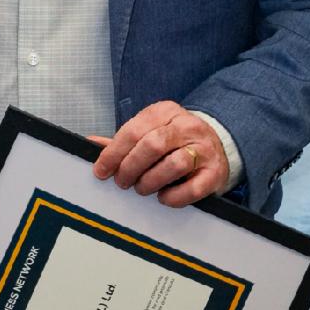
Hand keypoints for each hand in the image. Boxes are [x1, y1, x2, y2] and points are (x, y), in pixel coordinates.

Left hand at [89, 101, 227, 207]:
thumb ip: (123, 139)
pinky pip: (192, 188)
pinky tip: (163, 197)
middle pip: (152, 145)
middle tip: (122, 182)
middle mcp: (187, 126)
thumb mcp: (151, 131)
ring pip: (173, 165)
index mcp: (166, 111)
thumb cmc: (176, 141)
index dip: (114, 152)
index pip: (134, 129)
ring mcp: (204, 149)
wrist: (218, 146)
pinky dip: (173, 197)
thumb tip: (91, 144)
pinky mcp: (214, 173)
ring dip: (150, 181)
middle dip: (130, 167)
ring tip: (142, 188)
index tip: (101, 170)